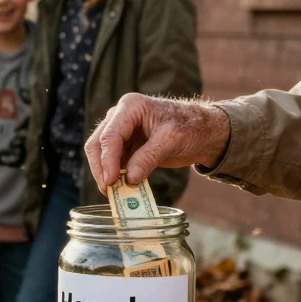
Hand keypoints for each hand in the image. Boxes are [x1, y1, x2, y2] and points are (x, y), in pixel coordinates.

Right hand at [84, 93, 231, 192]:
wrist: (202, 130)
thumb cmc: (189, 126)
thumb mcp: (172, 140)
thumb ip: (149, 157)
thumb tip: (129, 178)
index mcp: (130, 107)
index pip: (110, 135)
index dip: (107, 159)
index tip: (110, 181)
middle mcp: (120, 117)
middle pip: (98, 144)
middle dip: (101, 168)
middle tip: (109, 191)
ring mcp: (121, 132)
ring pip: (101, 155)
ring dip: (106, 174)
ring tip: (115, 194)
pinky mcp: (126, 147)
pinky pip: (114, 163)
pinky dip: (116, 177)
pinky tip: (123, 190)